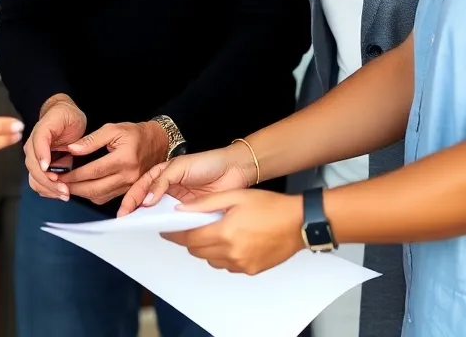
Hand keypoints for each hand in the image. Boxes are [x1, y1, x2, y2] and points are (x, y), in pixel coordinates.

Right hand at [24, 96, 86, 199]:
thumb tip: (55, 155)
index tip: (51, 172)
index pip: (37, 145)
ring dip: (48, 189)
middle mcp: (33, 147)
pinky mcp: (39, 168)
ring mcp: (34, 159)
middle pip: (34, 167)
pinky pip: (38, 183)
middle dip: (48, 181)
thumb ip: (55, 131)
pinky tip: (60, 193)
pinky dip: (48, 191)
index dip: (42, 158)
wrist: (64, 117)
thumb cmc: (66, 117)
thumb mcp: (67, 116)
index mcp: (39, 132)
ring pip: (34, 178)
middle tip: (64, 190)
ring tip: (64, 194)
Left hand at [57, 121, 168, 204]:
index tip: (60, 175)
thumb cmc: (135, 134)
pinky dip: (93, 196)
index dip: (75, 175)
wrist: (158, 142)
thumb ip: (91, 140)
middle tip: (58, 184)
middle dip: (74, 188)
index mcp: (124, 159)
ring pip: (101, 197)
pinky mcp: (130, 190)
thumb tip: (72, 149)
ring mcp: (130, 185)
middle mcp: (128, 175)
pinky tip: (83, 189)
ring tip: (67, 187)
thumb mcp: (114, 129)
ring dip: (82, 194)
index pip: (94, 171)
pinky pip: (108, 198)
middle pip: (96, 188)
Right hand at [118, 145, 252, 215]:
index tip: (124, 211)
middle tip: (128, 222)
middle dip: (137, 211)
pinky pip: (177, 221)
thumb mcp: (179, 167)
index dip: (131, 198)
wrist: (234, 170)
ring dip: (153, 220)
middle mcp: (169, 189)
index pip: (142, 187)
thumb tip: (147, 200)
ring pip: (161, 213)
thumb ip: (161, 182)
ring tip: (143, 227)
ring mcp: (179, 201)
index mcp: (162, 174)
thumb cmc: (208, 162)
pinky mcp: (191, 213)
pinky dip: (171, 226)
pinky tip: (165, 229)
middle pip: (148, 202)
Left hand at [162, 189, 304, 274]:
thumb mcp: (236, 196)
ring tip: (214, 231)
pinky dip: (222, 255)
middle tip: (191, 227)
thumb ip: (206, 204)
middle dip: (190, 240)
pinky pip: (227, 266)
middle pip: (197, 251)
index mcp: (225, 232)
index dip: (175, 234)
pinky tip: (231, 241)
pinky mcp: (251, 270)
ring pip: (211, 260)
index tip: (166, 230)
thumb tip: (182, 210)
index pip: (189, 239)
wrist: (299, 222)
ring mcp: (241, 264)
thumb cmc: (270, 206)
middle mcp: (231, 253)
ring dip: (207, 248)